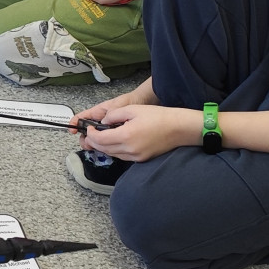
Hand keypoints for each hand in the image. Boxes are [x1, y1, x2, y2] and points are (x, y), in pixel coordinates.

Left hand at [79, 103, 195, 162]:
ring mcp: (136, 157)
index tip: (89, 128)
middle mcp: (129, 150)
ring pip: (112, 154)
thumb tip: (103, 122)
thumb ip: (114, 115)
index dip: (91, 134)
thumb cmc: (158, 116)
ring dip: (104, 147)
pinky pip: (122, 156)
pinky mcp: (142, 159)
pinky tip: (114, 142)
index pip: (100, 139)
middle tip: (91, 134)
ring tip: (101, 137)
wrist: (179, 128)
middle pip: (104, 149)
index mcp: (126, 136)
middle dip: (94, 142)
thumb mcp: (132, 109)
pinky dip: (115, 150)